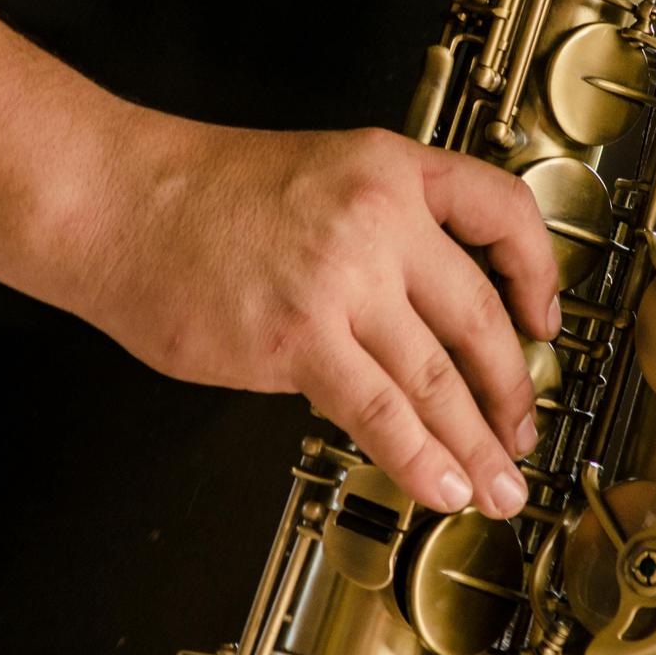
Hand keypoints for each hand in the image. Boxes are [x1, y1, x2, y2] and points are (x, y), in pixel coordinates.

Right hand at [78, 121, 561, 518]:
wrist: (111, 199)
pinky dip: (418, 456)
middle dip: (512, 388)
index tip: (543, 319)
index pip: (502, 211)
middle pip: (479, 315)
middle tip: (522, 432)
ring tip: (496, 484)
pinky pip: (379, 409)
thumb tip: (415, 323)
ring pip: (438, 375)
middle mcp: (379, 219)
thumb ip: (378, 238)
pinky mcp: (297, 337)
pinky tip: (439, 484)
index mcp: (389, 169)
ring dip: (475, 441)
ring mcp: (341, 279)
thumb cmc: (194, 193)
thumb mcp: (315, 175)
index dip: (539, 273)